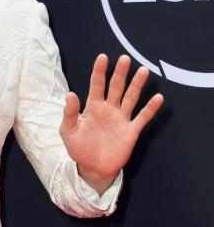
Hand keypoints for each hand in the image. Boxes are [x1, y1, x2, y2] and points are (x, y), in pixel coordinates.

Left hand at [60, 53, 163, 194]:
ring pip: (131, 98)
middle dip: (120, 73)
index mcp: (93, 107)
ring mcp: (121, 119)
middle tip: (125, 59)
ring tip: (143, 71)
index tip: (103, 57)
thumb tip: (70, 94)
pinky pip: (142, 118)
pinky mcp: (131, 131)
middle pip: (116, 87)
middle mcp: (109, 109)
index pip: (96, 85)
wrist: (93, 169)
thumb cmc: (79, 149)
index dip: (99, 71)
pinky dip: (150, 109)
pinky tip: (158, 97)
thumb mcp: (68, 132)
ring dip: (137, 85)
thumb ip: (69, 113)